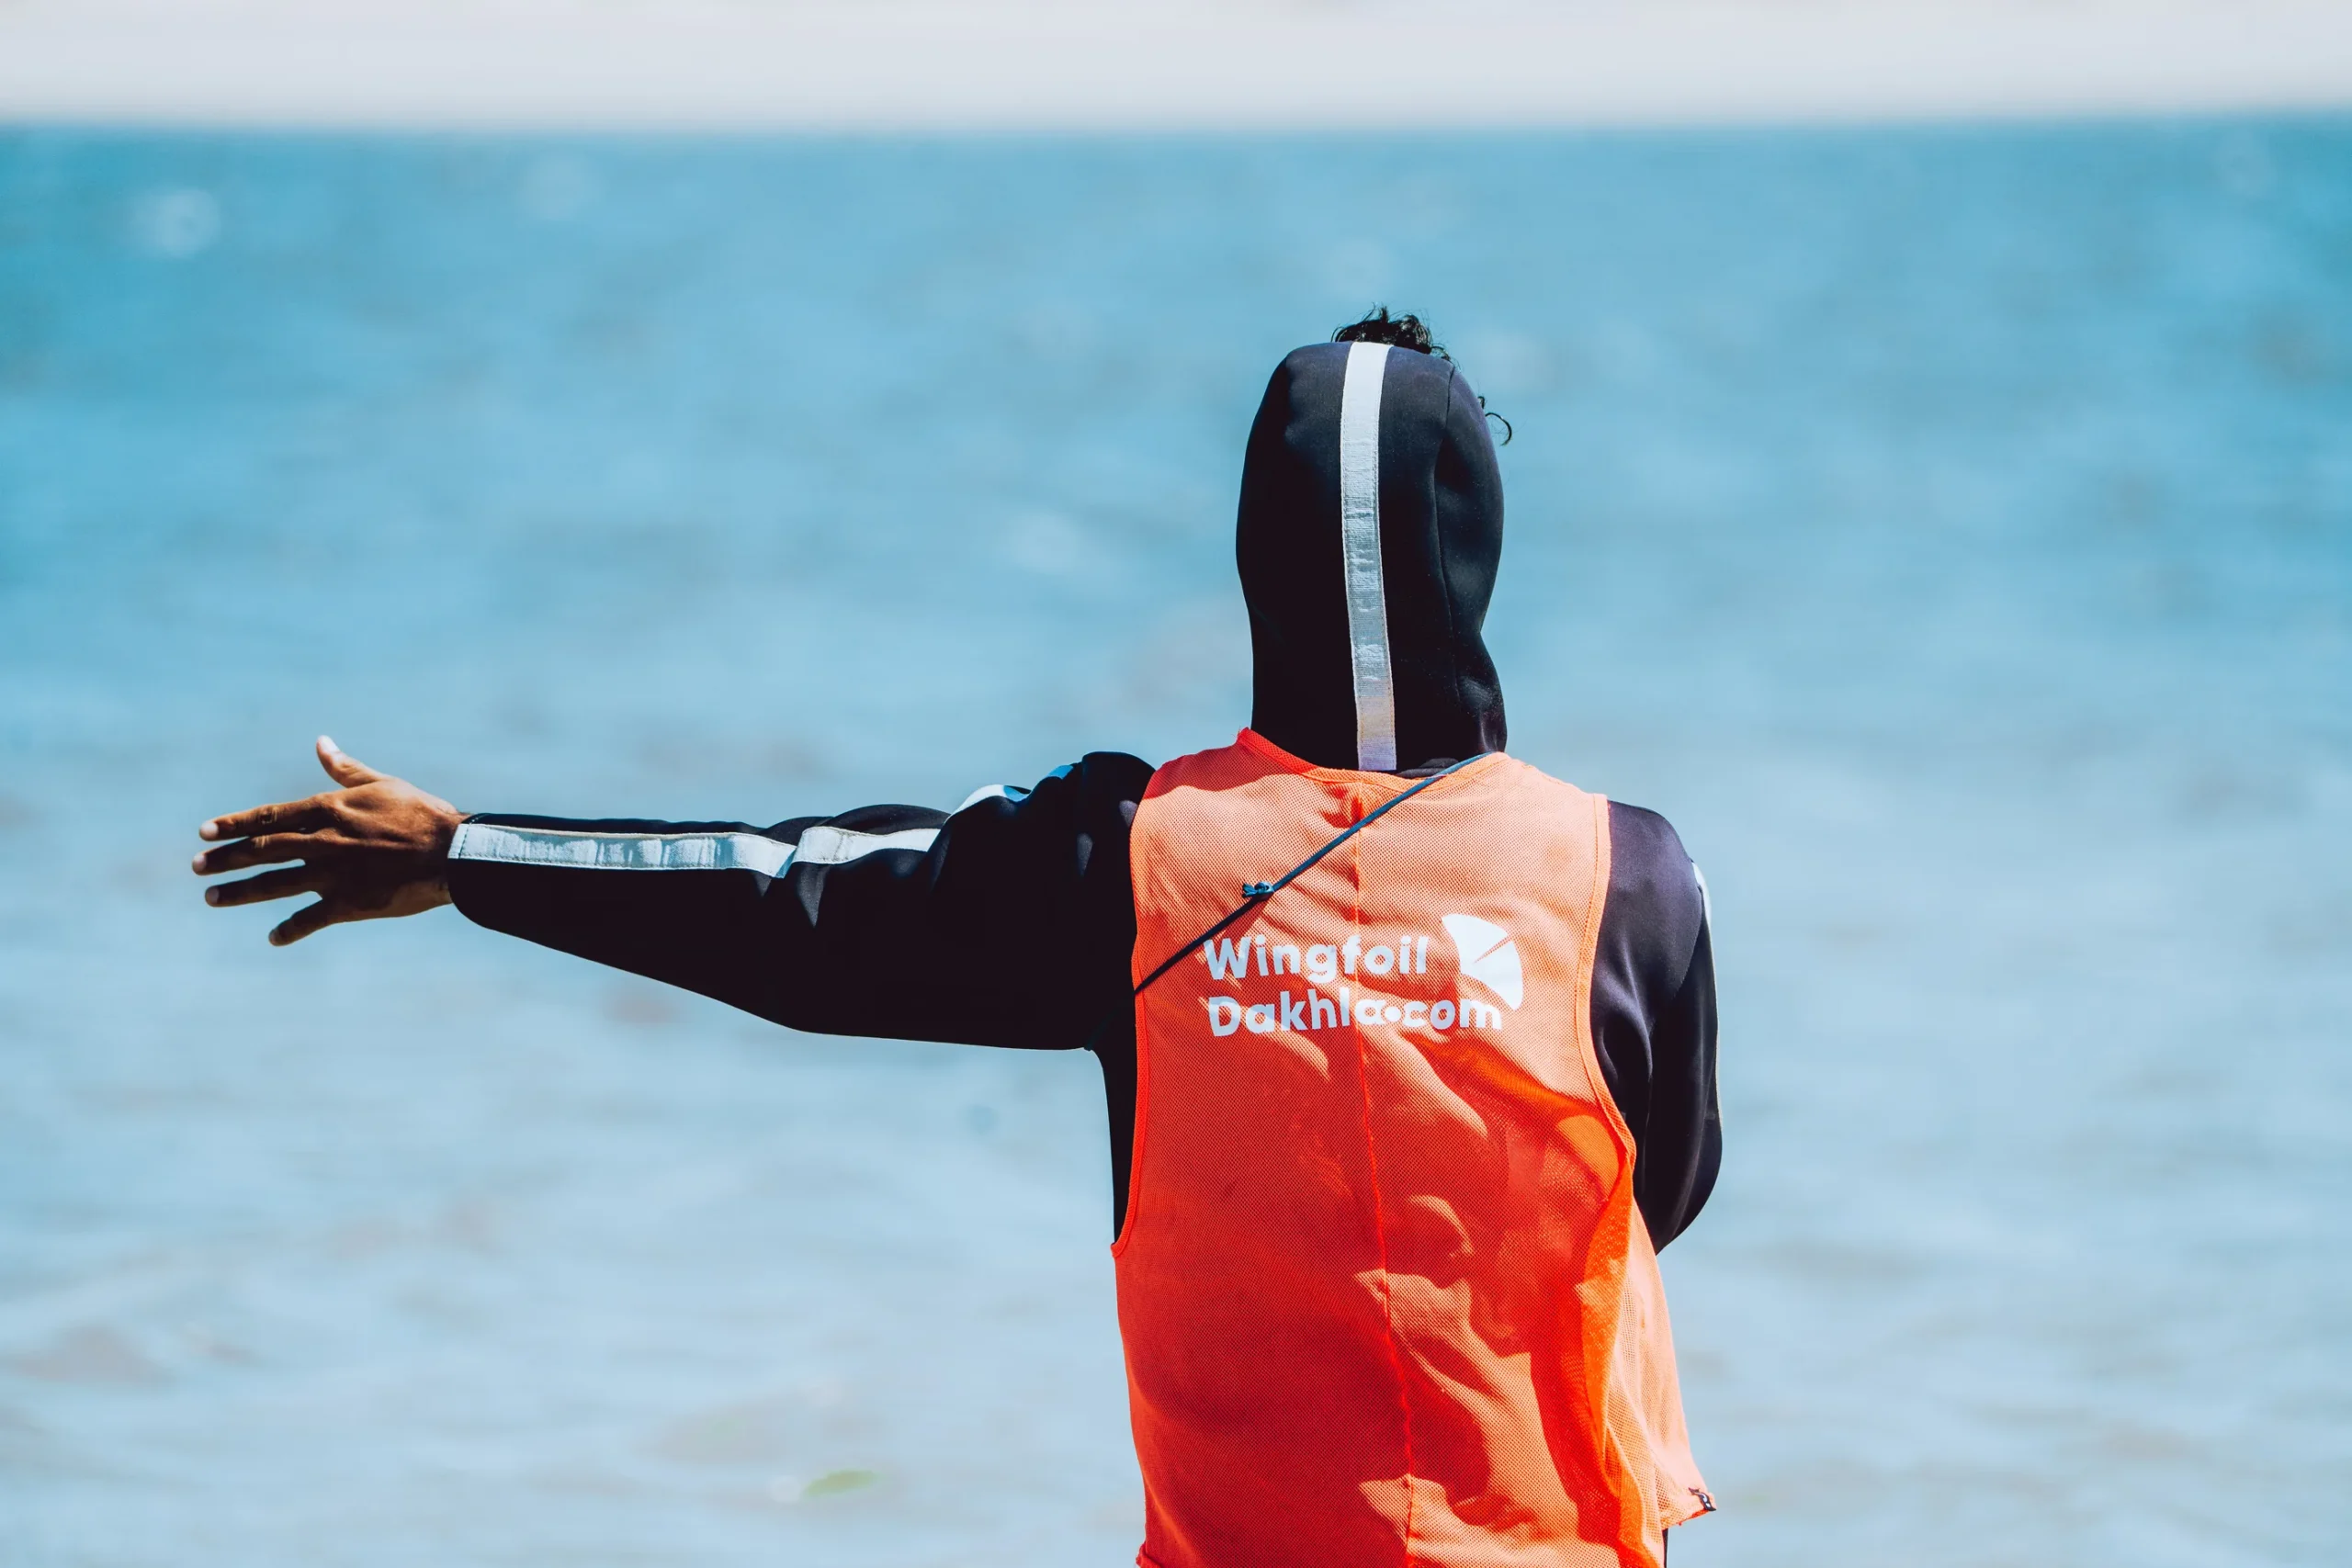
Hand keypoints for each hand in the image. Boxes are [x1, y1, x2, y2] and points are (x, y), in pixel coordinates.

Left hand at [193, 736, 463, 945]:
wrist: (452, 853)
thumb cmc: (421, 813)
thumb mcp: (381, 784)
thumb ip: (346, 769)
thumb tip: (321, 742)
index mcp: (327, 811)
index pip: (267, 817)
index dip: (233, 824)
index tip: (204, 831)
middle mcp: (321, 843)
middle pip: (261, 851)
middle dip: (225, 859)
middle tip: (197, 866)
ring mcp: (332, 875)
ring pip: (274, 885)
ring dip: (240, 892)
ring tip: (211, 898)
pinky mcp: (349, 904)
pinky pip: (310, 919)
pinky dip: (290, 929)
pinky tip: (273, 937)